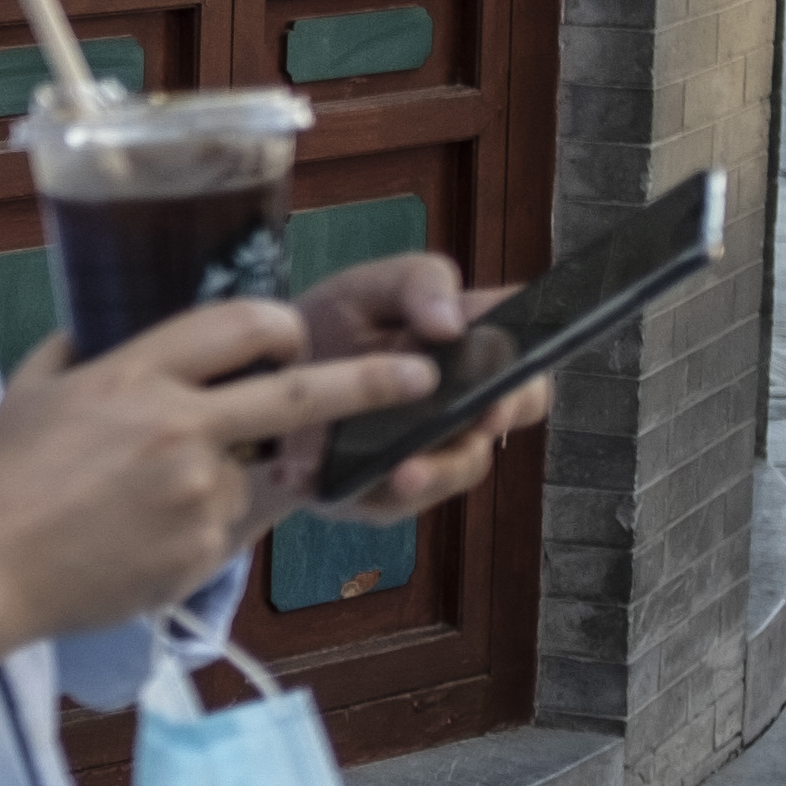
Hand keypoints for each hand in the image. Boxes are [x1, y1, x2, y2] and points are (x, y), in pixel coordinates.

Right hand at [0, 299, 442, 644]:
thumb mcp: (32, 390)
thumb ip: (79, 350)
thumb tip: (106, 328)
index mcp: (138, 375)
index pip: (243, 324)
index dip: (283, 324)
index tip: (300, 334)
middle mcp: (182, 427)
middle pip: (306, 391)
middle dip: (378, 381)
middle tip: (423, 377)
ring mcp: (201, 493)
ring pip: (277, 469)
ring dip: (271, 468)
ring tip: (225, 477)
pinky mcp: (206, 550)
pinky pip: (240, 523)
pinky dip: (222, 520)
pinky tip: (162, 529)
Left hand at [263, 251, 552, 531]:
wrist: (259, 376)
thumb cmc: (332, 325)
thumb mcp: (368, 287)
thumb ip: (418, 283)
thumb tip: (449, 325)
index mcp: (473, 350)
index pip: (527, 361)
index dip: (526, 374)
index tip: (499, 391)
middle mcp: (464, 406)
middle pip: (510, 418)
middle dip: (494, 424)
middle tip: (479, 420)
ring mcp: (431, 453)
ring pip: (460, 469)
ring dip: (436, 471)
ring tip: (403, 471)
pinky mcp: (383, 494)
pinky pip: (391, 503)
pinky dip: (369, 492)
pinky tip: (338, 480)